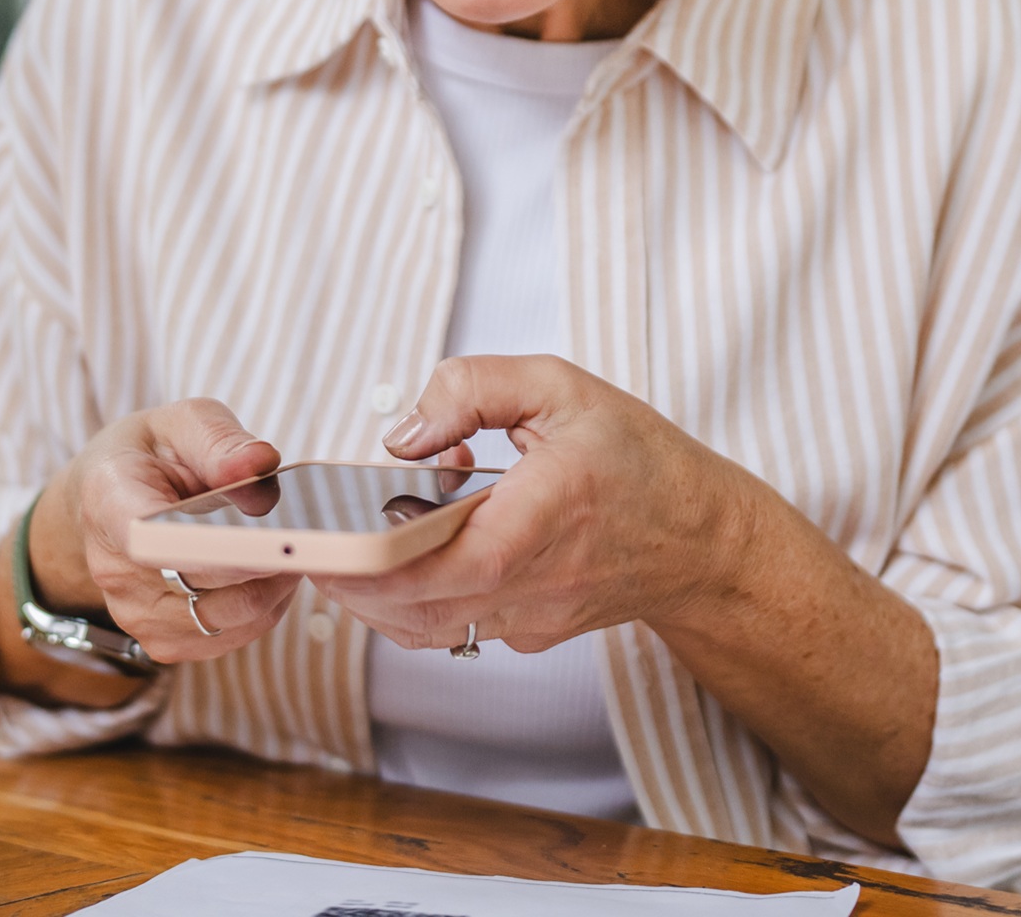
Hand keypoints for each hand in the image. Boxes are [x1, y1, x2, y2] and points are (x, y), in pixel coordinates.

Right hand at [22, 398, 293, 665]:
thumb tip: (261, 463)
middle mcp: (113, 569)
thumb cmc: (152, 456)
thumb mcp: (181, 423)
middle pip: (202, 584)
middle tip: (309, 531)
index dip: (216, 548)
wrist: (108, 502)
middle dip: (267, 560)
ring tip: (288, 546)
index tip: (274, 540)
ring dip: (272, 586)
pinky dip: (263, 609)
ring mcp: (134, 614)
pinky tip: (268, 575)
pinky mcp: (160, 642)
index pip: (152, 540)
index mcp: (109, 502)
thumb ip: (220, 441)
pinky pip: (229, 637)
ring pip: (227, 616)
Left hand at [325, 354, 936, 848]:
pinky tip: (418, 549)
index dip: (356, 557)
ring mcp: (526, 620)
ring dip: (375, 591)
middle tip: (318, 533)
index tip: (322, 530)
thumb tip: (403, 434)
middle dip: (347, 576)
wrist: (703, 540)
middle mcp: (527, 585)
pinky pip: (451, 627)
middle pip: (405, 608)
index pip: (421, 564)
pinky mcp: (526, 634)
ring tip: (360, 536)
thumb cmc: (638, 460)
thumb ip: (472, 389)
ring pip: (420, 627)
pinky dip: (415, 598)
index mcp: (534, 520)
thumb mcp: (560, 388)